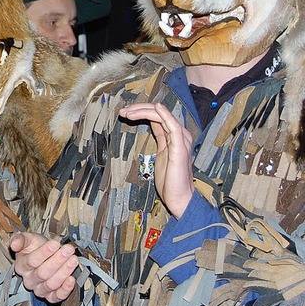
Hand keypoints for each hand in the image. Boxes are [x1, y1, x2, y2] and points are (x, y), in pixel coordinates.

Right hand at [10, 233, 78, 302]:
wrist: (45, 254)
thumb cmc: (36, 246)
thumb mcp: (28, 238)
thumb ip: (20, 239)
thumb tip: (14, 244)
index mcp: (21, 265)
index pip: (32, 261)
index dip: (44, 252)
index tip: (56, 243)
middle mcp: (29, 280)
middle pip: (42, 273)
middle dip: (57, 260)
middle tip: (68, 250)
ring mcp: (39, 290)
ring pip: (51, 284)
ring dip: (64, 272)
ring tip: (73, 260)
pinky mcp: (50, 297)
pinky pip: (56, 297)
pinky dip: (65, 290)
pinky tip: (71, 279)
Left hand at [119, 102, 193, 218]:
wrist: (179, 198)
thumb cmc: (170, 179)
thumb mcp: (161, 153)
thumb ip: (159, 137)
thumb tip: (151, 124)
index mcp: (174, 135)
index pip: (157, 115)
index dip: (140, 111)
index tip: (125, 113)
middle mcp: (179, 134)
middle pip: (158, 113)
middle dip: (139, 109)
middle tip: (123, 111)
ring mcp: (181, 140)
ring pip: (162, 116)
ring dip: (144, 111)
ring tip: (128, 112)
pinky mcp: (180, 148)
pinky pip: (173, 127)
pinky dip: (165, 115)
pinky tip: (156, 108)